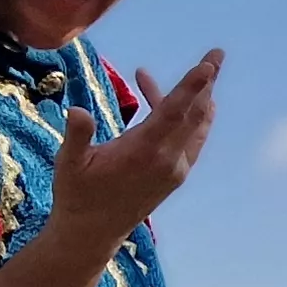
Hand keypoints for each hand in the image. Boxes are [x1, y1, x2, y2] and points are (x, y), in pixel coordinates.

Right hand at [52, 50, 222, 236]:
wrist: (92, 233)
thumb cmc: (77, 194)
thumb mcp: (69, 164)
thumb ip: (76, 136)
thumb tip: (77, 111)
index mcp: (144, 153)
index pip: (174, 113)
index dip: (192, 87)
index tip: (208, 66)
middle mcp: (167, 161)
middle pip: (195, 114)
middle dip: (206, 82)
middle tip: (217, 53)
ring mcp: (175, 169)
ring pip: (196, 126)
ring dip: (199, 97)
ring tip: (202, 71)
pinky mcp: (175, 175)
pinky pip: (190, 139)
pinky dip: (187, 116)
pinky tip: (165, 100)